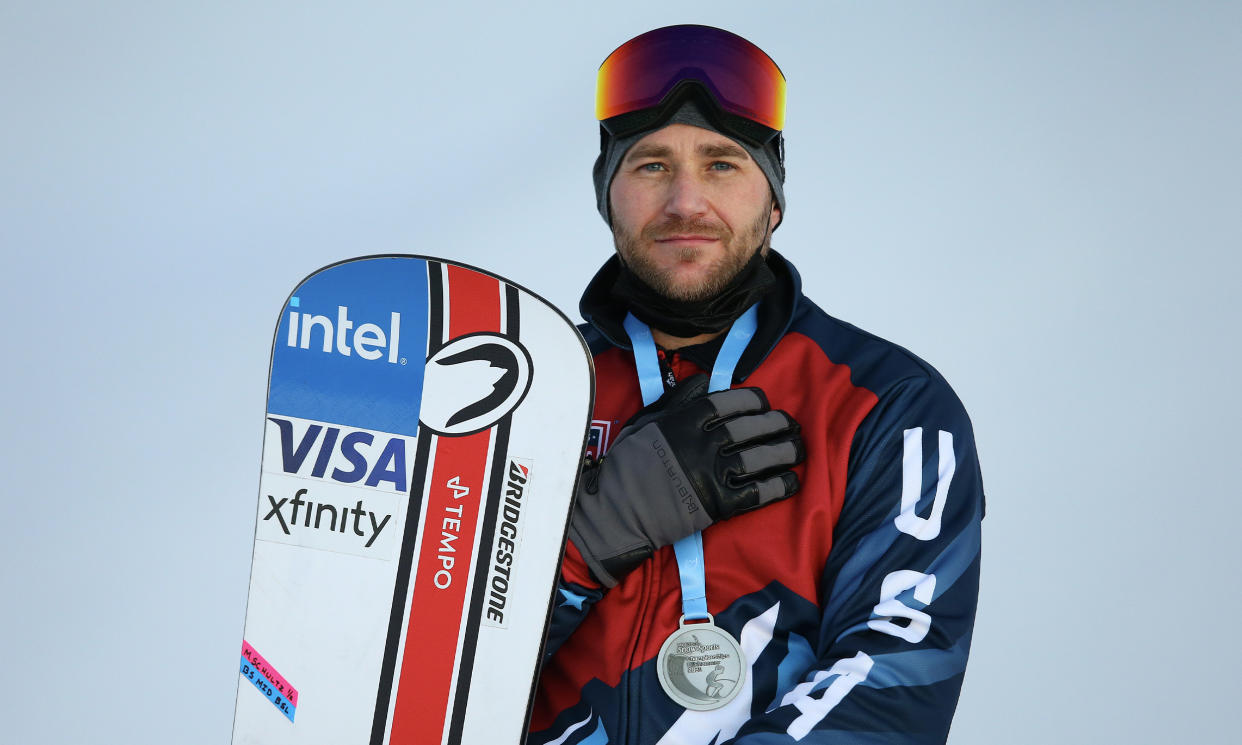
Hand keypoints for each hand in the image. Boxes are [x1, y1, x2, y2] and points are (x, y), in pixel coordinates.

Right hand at [569, 374, 803, 586]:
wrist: (618, 510)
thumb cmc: (628, 463)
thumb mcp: (647, 421)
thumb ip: (677, 401)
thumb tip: (704, 382)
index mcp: (686, 420)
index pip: (732, 402)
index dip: (755, 401)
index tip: (765, 404)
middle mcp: (704, 443)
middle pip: (752, 427)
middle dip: (777, 424)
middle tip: (792, 425)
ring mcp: (713, 474)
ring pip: (761, 457)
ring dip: (785, 452)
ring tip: (798, 449)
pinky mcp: (720, 504)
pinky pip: (758, 492)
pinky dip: (779, 486)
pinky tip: (791, 481)